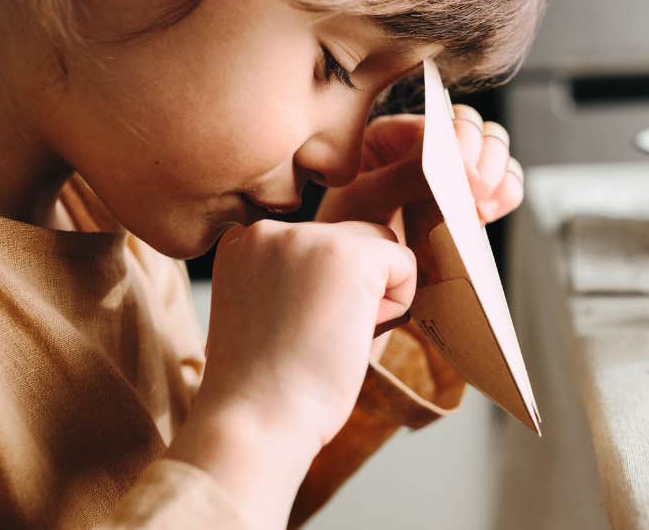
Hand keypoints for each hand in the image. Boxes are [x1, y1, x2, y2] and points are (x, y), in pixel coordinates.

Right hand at [168, 220, 414, 525]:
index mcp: (243, 241)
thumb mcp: (270, 306)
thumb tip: (370, 248)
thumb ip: (302, 273)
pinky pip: (404, 264)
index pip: (316, 243)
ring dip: (374, 294)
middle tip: (314, 338)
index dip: (322, 292)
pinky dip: (396, 305)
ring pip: (380, 247)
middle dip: (352, 287)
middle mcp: (270, 228)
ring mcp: (307, 236)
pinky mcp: (349, 254)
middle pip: (352, 238)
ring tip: (332, 335)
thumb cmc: (268, 384)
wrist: (256, 419)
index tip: (290, 332)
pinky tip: (353, 334)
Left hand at [316, 104, 525, 227]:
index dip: (456, 137)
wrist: (354, 274)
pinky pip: (504, 186)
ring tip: (482, 203)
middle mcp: (427, 149)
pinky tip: (489, 212)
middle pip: (473, 128)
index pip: (436, 119)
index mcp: (393, 136)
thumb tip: (455, 168)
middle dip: (482, 154)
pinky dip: (507, 193)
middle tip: (475, 187)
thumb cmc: (347, 231)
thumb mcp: (364, 199)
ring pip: (494, 151)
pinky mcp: (470, 203)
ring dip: (498, 171)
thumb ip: (403, 179)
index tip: (463, 168)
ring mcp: (453, 176)